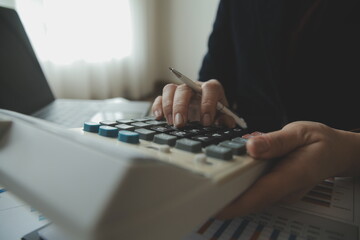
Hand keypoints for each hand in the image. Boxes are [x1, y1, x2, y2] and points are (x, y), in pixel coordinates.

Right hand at [151, 80, 234, 127]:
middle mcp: (194, 86)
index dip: (208, 104)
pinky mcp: (169, 98)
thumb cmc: (215, 111)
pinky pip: (159, 98)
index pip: (210, 89)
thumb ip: (226, 119)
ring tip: (171, 123)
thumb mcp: (223, 116)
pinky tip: (159, 117)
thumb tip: (224, 123)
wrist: (206, 110)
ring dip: (168, 106)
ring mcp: (180, 91)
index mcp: (211, 88)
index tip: (206, 121)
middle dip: (181, 106)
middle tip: (181, 124)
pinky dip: (157, 107)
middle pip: (184, 88)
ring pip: (169, 89)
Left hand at [216, 121, 359, 218]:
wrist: (336, 152)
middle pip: (251, 201)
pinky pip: (256, 190)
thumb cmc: (320, 141)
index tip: (213, 206)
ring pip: (252, 198)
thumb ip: (277, 141)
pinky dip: (241, 186)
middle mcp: (284, 190)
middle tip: (199, 194)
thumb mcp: (301, 132)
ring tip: (207, 184)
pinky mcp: (277, 188)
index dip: (234, 204)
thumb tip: (251, 147)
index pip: (259, 195)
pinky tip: (228, 175)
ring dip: (231, 195)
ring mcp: (281, 192)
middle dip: (225, 201)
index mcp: (291, 176)